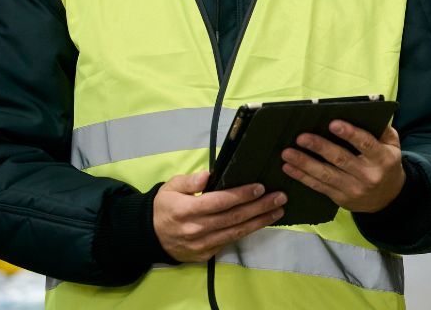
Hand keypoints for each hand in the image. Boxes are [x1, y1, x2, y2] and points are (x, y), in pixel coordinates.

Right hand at [152, 170, 286, 262]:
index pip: (219, 202)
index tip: (260, 187)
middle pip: (233, 218)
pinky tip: (261, 222)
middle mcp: (195, 229)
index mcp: (186, 210)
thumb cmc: (164, 206)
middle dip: (259, 207)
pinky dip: (247, 231)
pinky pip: (230, 241)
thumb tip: (208, 176)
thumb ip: (189, 181)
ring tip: (278, 210)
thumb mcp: (170, 187)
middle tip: (280, 197)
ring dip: (260, 221)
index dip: (241, 195)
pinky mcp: (205, 254)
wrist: (150, 236)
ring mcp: (201, 244)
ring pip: (236, 232)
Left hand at [281, 122, 404, 213]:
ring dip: (304, 163)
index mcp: (383, 159)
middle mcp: (368, 175)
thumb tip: (367, 112)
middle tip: (301, 137)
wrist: (387, 199)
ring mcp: (353, 189)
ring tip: (287, 153)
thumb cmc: (387, 165)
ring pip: (326, 174)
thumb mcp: (393, 146)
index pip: (366, 144)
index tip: (332, 123)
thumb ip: (383, 130)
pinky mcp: (340, 198)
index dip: (350, 134)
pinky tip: (289, 168)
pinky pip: (319, 186)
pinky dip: (302, 177)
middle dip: (319, 147)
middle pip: (341, 159)